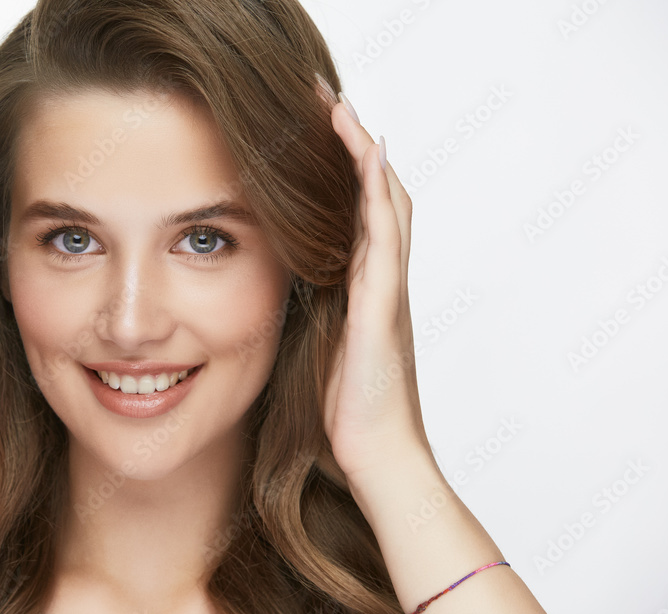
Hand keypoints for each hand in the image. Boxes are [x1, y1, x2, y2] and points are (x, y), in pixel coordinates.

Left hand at [315, 81, 433, 483]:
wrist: (377, 459)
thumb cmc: (347, 416)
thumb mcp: (319, 352)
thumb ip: (312, 317)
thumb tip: (280, 297)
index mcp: (364, 291)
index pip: (359, 214)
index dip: (344, 170)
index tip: (318, 131)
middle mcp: (381, 282)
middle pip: (376, 195)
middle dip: (353, 145)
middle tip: (328, 99)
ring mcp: (387, 293)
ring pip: (384, 204)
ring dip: (362, 153)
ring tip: (340, 107)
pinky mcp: (382, 310)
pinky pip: (384, 239)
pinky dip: (377, 194)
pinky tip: (367, 155)